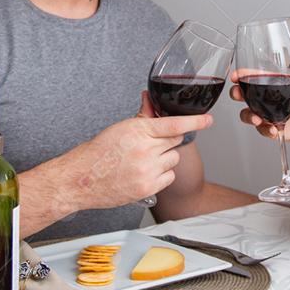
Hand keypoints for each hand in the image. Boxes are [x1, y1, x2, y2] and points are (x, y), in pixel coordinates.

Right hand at [66, 103, 211, 208]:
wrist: (81, 179)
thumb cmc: (98, 153)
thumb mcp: (120, 128)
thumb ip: (142, 117)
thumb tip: (152, 101)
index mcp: (139, 131)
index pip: (175, 125)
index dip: (195, 122)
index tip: (208, 120)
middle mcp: (145, 151)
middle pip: (175, 141)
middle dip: (166, 141)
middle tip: (150, 145)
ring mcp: (147, 170)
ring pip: (173, 159)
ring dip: (164, 159)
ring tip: (143, 161)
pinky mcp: (148, 188)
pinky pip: (168, 177)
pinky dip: (160, 175)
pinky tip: (144, 173)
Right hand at [229, 72, 289, 146]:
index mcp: (275, 86)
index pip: (256, 78)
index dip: (243, 75)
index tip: (236, 76)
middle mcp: (266, 99)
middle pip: (244, 94)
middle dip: (236, 93)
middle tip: (238, 94)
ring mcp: (266, 114)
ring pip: (247, 113)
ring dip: (249, 116)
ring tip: (257, 119)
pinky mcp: (269, 127)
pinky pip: (261, 129)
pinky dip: (265, 130)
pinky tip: (273, 130)